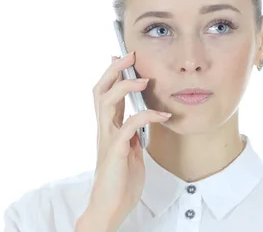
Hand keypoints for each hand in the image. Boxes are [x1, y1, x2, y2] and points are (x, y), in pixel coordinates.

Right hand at [76, 52, 170, 231]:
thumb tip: (142, 118)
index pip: (105, 92)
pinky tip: (162, 115)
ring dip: (125, 86)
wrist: (110, 207)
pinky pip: (129, 126)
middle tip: (129, 55)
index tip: (123, 56)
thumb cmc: (120, 181)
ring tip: (143, 79)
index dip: (112, 73)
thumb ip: (133, 133)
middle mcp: (104, 129)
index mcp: (108, 127)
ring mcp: (107, 138)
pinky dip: (146, 116)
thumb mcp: (130, 150)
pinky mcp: (115, 151)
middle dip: (114, 69)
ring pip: (106, 101)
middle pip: (100, 89)